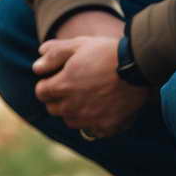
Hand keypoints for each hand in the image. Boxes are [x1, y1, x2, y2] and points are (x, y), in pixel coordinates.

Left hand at [32, 35, 151, 137]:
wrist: (139, 66)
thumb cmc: (107, 52)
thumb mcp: (78, 44)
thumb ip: (54, 54)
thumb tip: (36, 67)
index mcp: (63, 86)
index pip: (41, 92)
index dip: (48, 84)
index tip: (58, 78)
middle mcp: (72, 107)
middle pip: (54, 109)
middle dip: (58, 98)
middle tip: (73, 86)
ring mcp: (89, 119)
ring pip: (71, 121)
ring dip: (73, 111)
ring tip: (88, 96)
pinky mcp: (106, 127)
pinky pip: (92, 131)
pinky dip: (93, 123)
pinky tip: (102, 109)